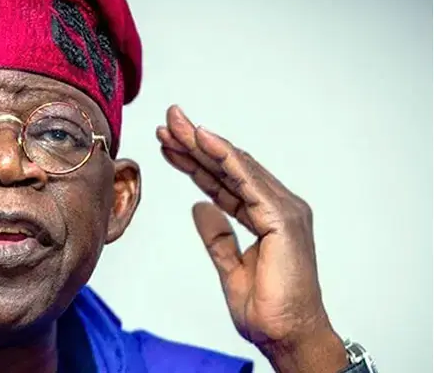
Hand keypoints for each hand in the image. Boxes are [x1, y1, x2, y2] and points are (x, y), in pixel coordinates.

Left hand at [156, 105, 347, 371]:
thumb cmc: (267, 307)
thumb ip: (217, 236)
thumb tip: (199, 208)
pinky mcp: (281, 218)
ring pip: (234, 167)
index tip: (168, 145)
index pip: (223, 181)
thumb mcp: (230, 266)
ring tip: (175, 124)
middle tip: (167, 120)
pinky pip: (247, 180)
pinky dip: (224, 156)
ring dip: (202, 143)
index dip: (194, 162)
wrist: (286, 334)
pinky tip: (203, 138)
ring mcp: (282, 209)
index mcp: (264, 217)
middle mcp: (276, 207)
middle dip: (194, 143)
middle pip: (227, 168)